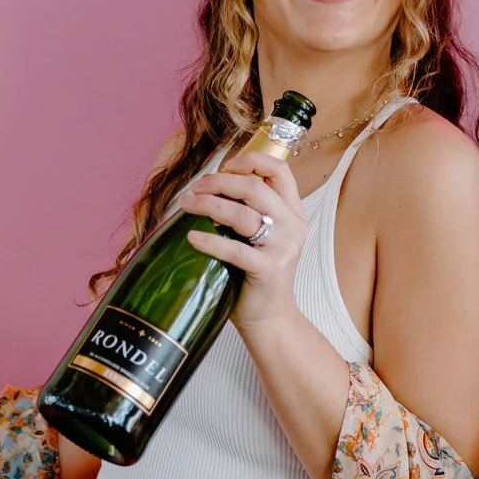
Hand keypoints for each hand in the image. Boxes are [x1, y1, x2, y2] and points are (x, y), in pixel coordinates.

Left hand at [178, 150, 306, 326]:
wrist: (270, 317)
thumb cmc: (256, 274)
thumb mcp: (261, 236)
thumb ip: (247, 210)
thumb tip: (207, 187)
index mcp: (293, 212)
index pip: (280, 170)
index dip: (251, 161)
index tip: (225, 166)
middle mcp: (292, 225)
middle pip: (254, 188)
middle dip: (218, 183)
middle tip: (194, 189)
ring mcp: (283, 247)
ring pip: (242, 214)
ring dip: (208, 205)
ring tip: (186, 206)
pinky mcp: (269, 269)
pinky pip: (235, 250)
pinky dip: (209, 241)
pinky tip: (192, 238)